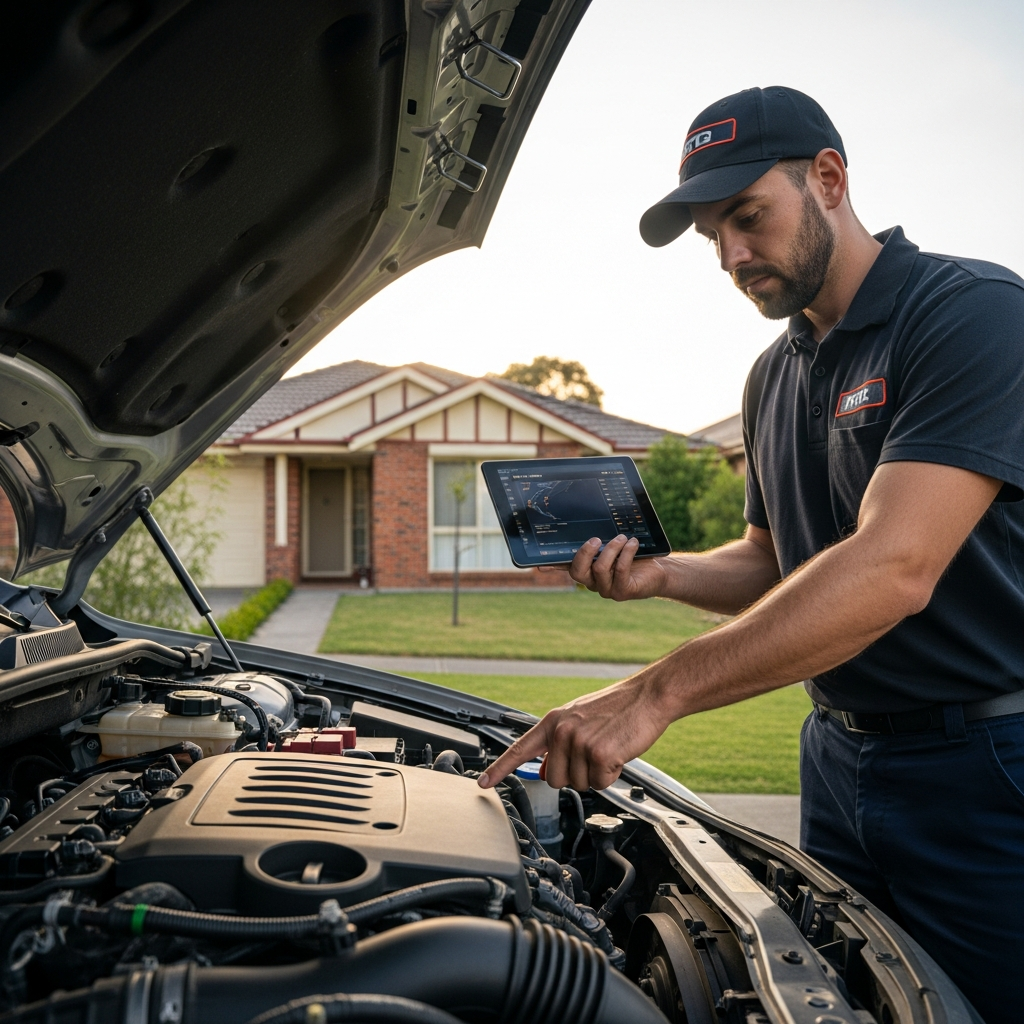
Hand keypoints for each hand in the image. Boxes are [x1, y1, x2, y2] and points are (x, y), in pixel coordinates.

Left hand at [477, 673, 675, 791]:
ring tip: (609, 748)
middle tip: (594, 754)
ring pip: (580, 784)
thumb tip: (545, 772)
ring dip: (596, 774)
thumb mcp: (579, 720)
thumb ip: (558, 744)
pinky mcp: (600, 753)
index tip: (483, 782)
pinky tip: (619, 753)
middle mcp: (562, 731)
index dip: (500, 768)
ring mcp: (579, 742)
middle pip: (555, 781)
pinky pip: (600, 783)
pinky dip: (612, 774)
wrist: (647, 696)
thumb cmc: (617, 708)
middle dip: (575, 776)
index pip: (520, 748)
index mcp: (554, 721)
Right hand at [562, 535, 666, 600]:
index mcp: (587, 570)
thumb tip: (587, 525)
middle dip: (585, 553)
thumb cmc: (633, 557)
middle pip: (578, 572)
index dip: (552, 566)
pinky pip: (620, 570)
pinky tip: (633, 543)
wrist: (658, 572)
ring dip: (612, 548)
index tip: (539, 564)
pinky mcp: (623, 592)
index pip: (566, 568)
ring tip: (623, 537)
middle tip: (596, 539)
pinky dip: (626, 553)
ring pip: (600, 568)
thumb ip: (600, 542)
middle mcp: (592, 583)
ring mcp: (607, 590)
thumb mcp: (614, 547)